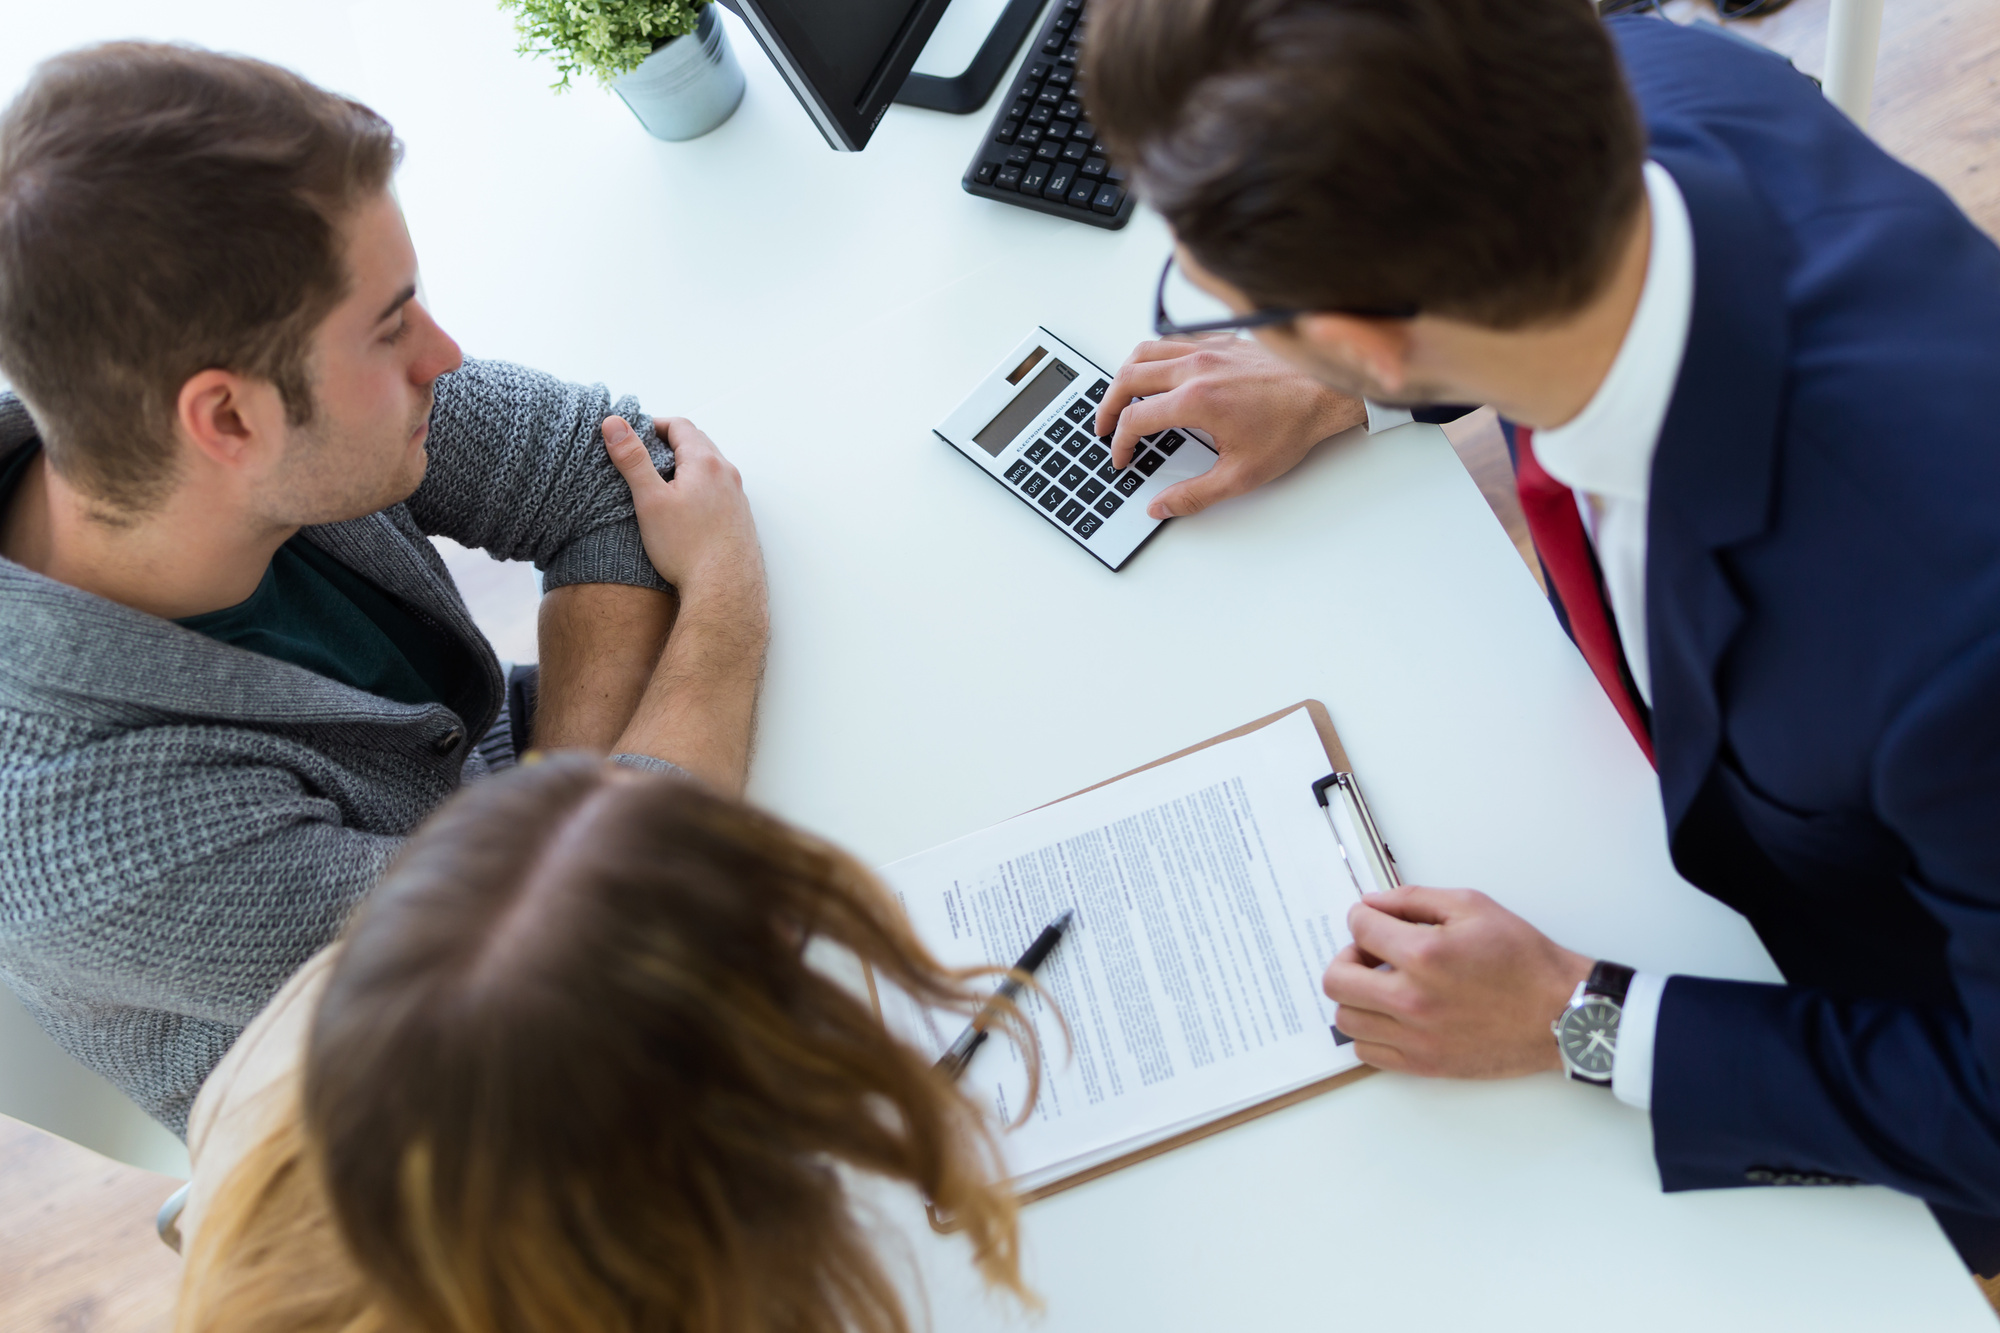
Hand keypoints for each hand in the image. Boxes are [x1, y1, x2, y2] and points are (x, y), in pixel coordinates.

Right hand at [603, 415, 762, 596]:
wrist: (725, 588)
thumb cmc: (687, 547)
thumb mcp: (650, 500)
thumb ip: (632, 459)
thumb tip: (614, 424)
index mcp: (705, 462)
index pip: (679, 426)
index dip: (654, 424)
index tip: (634, 435)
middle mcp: (727, 474)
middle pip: (697, 443)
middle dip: (670, 443)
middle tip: (644, 455)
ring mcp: (737, 496)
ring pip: (710, 468)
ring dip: (686, 466)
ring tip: (661, 482)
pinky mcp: (740, 517)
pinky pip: (718, 490)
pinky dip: (700, 487)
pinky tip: (685, 509)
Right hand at [1093, 336, 1366, 518]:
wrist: (1326, 393)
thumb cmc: (1292, 426)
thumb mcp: (1241, 475)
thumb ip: (1193, 495)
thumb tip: (1160, 507)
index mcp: (1195, 400)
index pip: (1134, 419)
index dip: (1119, 444)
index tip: (1122, 458)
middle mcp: (1196, 367)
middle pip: (1128, 378)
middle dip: (1107, 406)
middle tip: (1104, 427)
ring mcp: (1208, 349)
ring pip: (1146, 351)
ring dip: (1125, 375)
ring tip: (1121, 397)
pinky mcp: (1221, 341)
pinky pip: (1173, 340)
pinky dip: (1155, 356)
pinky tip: (1160, 372)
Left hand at [1321, 886, 1593, 1078]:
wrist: (1560, 1013)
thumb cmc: (1524, 960)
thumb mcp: (1473, 907)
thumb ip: (1414, 900)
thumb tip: (1372, 902)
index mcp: (1424, 954)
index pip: (1358, 927)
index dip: (1363, 917)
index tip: (1374, 921)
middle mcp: (1412, 999)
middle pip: (1336, 979)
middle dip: (1347, 957)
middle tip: (1370, 954)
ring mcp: (1416, 1037)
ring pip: (1346, 1019)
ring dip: (1355, 996)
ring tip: (1381, 985)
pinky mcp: (1424, 1064)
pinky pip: (1367, 1053)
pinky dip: (1370, 1032)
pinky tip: (1391, 1016)